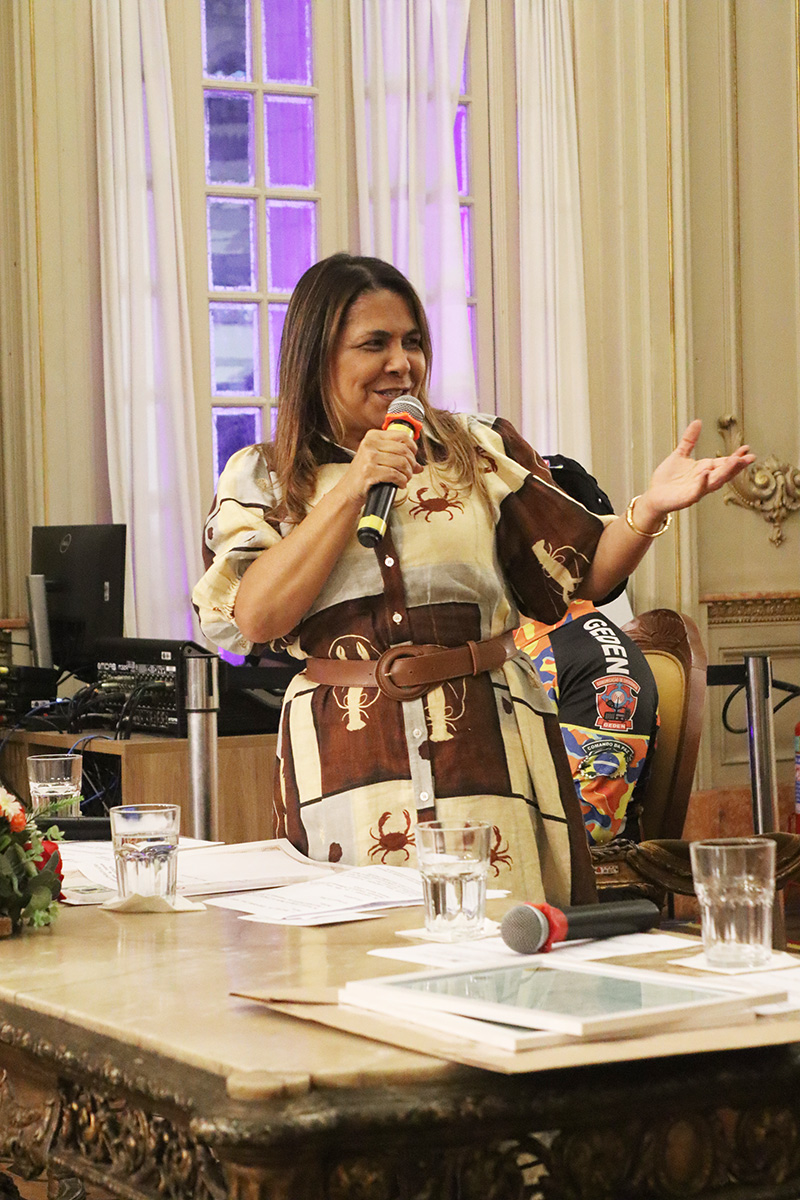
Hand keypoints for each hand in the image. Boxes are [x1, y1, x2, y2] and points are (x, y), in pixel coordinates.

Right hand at [340, 426, 422, 505]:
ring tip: (405, 479)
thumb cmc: (364, 474)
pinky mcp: (369, 471)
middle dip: (411, 464)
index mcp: (373, 436)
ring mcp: (369, 457)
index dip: (412, 447)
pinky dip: (401, 481)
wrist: (348, 490)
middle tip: (410, 472)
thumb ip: (398, 458)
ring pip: (401, 462)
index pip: (402, 436)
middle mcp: (370, 444)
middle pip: (404, 450)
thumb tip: (419, 466)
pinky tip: (400, 484)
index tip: (413, 457)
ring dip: (408, 474)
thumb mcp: (379, 460)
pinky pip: (395, 475)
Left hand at [635, 419, 754, 525]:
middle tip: (750, 457)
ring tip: (735, 461)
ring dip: (725, 472)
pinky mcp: (687, 498)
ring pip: (715, 481)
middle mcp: (705, 480)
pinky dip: (703, 482)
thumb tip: (698, 421)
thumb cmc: (667, 478)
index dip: (736, 456)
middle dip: (737, 465)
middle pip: (724, 472)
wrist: (654, 496)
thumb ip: (689, 440)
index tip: (747, 448)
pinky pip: (697, 490)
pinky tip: (706, 472)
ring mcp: (697, 490)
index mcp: (705, 469)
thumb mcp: (680, 454)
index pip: (724, 462)